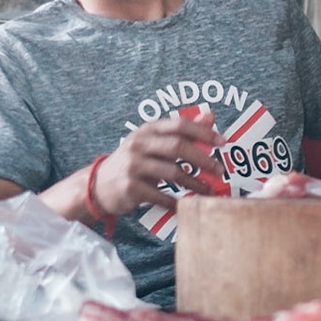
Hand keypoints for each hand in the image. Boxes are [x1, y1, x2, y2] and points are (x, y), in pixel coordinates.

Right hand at [91, 109, 226, 213]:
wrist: (98, 186)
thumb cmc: (133, 162)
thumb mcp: (153, 142)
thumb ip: (181, 131)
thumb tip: (210, 116)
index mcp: (147, 130)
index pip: (179, 125)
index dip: (203, 132)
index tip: (222, 142)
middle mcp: (139, 144)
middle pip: (178, 147)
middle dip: (203, 159)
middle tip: (219, 170)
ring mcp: (133, 166)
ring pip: (173, 173)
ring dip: (195, 183)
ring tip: (208, 191)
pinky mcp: (130, 187)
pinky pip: (161, 196)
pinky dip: (176, 202)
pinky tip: (185, 205)